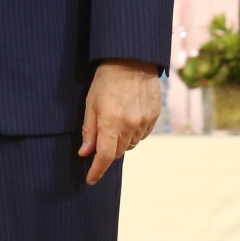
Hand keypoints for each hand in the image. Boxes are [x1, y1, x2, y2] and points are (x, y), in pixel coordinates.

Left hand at [79, 58, 161, 184]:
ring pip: (131, 145)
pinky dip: (133, 134)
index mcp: (110, 122)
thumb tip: (85, 153)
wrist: (133, 60)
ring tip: (115, 124)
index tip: (90, 180)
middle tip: (100, 142)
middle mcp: (129, 125)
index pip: (104, 156)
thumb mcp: (90, 102)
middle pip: (118, 152)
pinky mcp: (154, 116)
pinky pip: (142, 135)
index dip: (97, 171)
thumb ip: (89, 129)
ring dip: (121, 142)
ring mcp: (144, 122)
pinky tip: (128, 120)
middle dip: (107, 152)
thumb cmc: (106, 79)